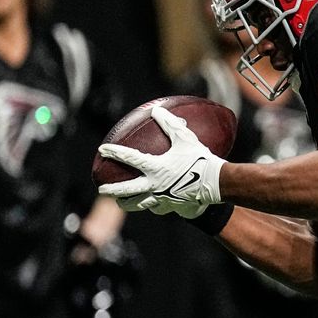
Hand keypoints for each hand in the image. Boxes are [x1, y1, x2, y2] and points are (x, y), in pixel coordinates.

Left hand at [97, 106, 225, 217]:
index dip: (114, 152)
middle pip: (127, 190)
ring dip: (127, 203)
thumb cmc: (200, 159)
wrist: (215, 183)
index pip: (129, 158)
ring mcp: (162, 198)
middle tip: (102, 188)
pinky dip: (151, 205)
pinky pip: (157, 207)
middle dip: (112, 189)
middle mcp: (154, 185)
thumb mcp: (185, 138)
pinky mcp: (171, 206)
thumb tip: (156, 109)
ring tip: (120, 203)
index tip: (102, 150)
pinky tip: (150, 204)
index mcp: (155, 167)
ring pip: (139, 204)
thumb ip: (170, 123)